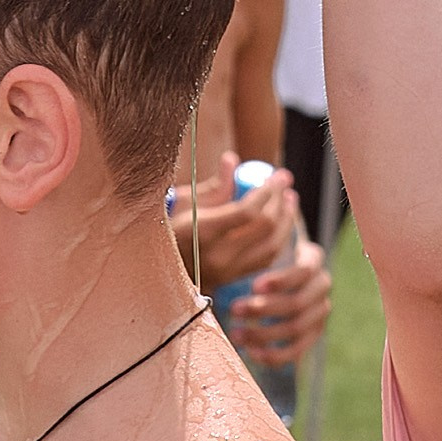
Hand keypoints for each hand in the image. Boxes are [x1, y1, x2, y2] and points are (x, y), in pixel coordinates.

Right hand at [172, 153, 298, 289]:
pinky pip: (266, 260)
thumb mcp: (184, 202)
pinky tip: (279, 223)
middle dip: (280, 202)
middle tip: (284, 181)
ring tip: (288, 200)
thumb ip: (214, 185)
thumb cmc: (166, 227)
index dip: (266, 192)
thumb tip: (232, 159)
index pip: (248, 212)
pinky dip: (277, 239)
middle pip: (264, 228)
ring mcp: (227, 273)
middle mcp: (217, 257)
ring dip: (285, 221)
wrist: (153, 269)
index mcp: (203, 233)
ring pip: (272, 247)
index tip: (275, 175)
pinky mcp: (232, 281)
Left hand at [228, 233, 331, 367]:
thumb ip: (257, 241)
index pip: (304, 271)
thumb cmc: (264, 255)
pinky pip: (298, 350)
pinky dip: (275, 355)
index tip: (253, 286)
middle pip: (298, 303)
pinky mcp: (313, 335)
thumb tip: (262, 221)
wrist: (279, 276)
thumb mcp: (266, 243)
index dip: (280, 281)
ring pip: (297, 328)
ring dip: (264, 333)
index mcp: (314, 259)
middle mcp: (322, 286)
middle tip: (234, 309)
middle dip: (264, 309)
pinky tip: (253, 353)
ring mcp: (320, 312)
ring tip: (236, 334)